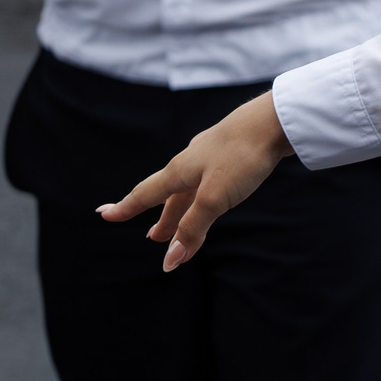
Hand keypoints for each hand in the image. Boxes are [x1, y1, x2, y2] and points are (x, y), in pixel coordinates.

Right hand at [99, 92, 293, 271]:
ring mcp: (214, 155)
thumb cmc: (242, 156)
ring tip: (179, 226)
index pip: (145, 194)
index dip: (125, 208)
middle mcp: (192, 161)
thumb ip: (192, 228)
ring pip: (192, 189)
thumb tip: (170, 260)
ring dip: (184, 210)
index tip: (104, 215)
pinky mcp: (235, 152)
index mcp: (180, 171)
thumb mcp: (214, 198)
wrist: (276, 119)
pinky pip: (212, 180)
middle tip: (155, 238)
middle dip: (164, 219)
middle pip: (171, 196)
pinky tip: (212, 190)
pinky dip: (205, 197)